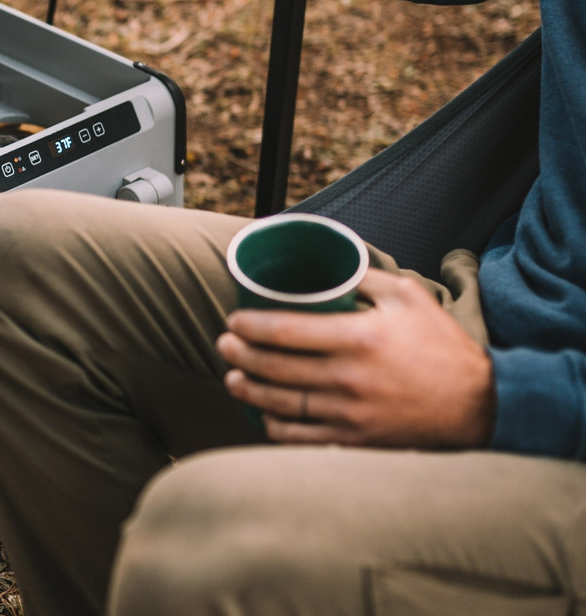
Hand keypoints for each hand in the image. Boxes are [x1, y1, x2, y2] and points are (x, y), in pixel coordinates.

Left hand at [216, 268, 494, 448]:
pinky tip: (264, 417)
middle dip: (241, 355)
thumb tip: (329, 261)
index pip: (285, 331)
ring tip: (233, 378)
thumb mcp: (407, 296)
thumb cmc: (442, 347)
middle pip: (276, 367)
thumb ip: (363, 276)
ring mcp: (352, 415)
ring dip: (250, 391)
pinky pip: (306, 439)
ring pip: (283, 405)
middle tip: (224, 344)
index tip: (233, 320)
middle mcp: (349, 379)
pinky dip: (278, 429)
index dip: (250, 326)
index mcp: (358, 338)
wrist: (482, 407)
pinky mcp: (360, 443)